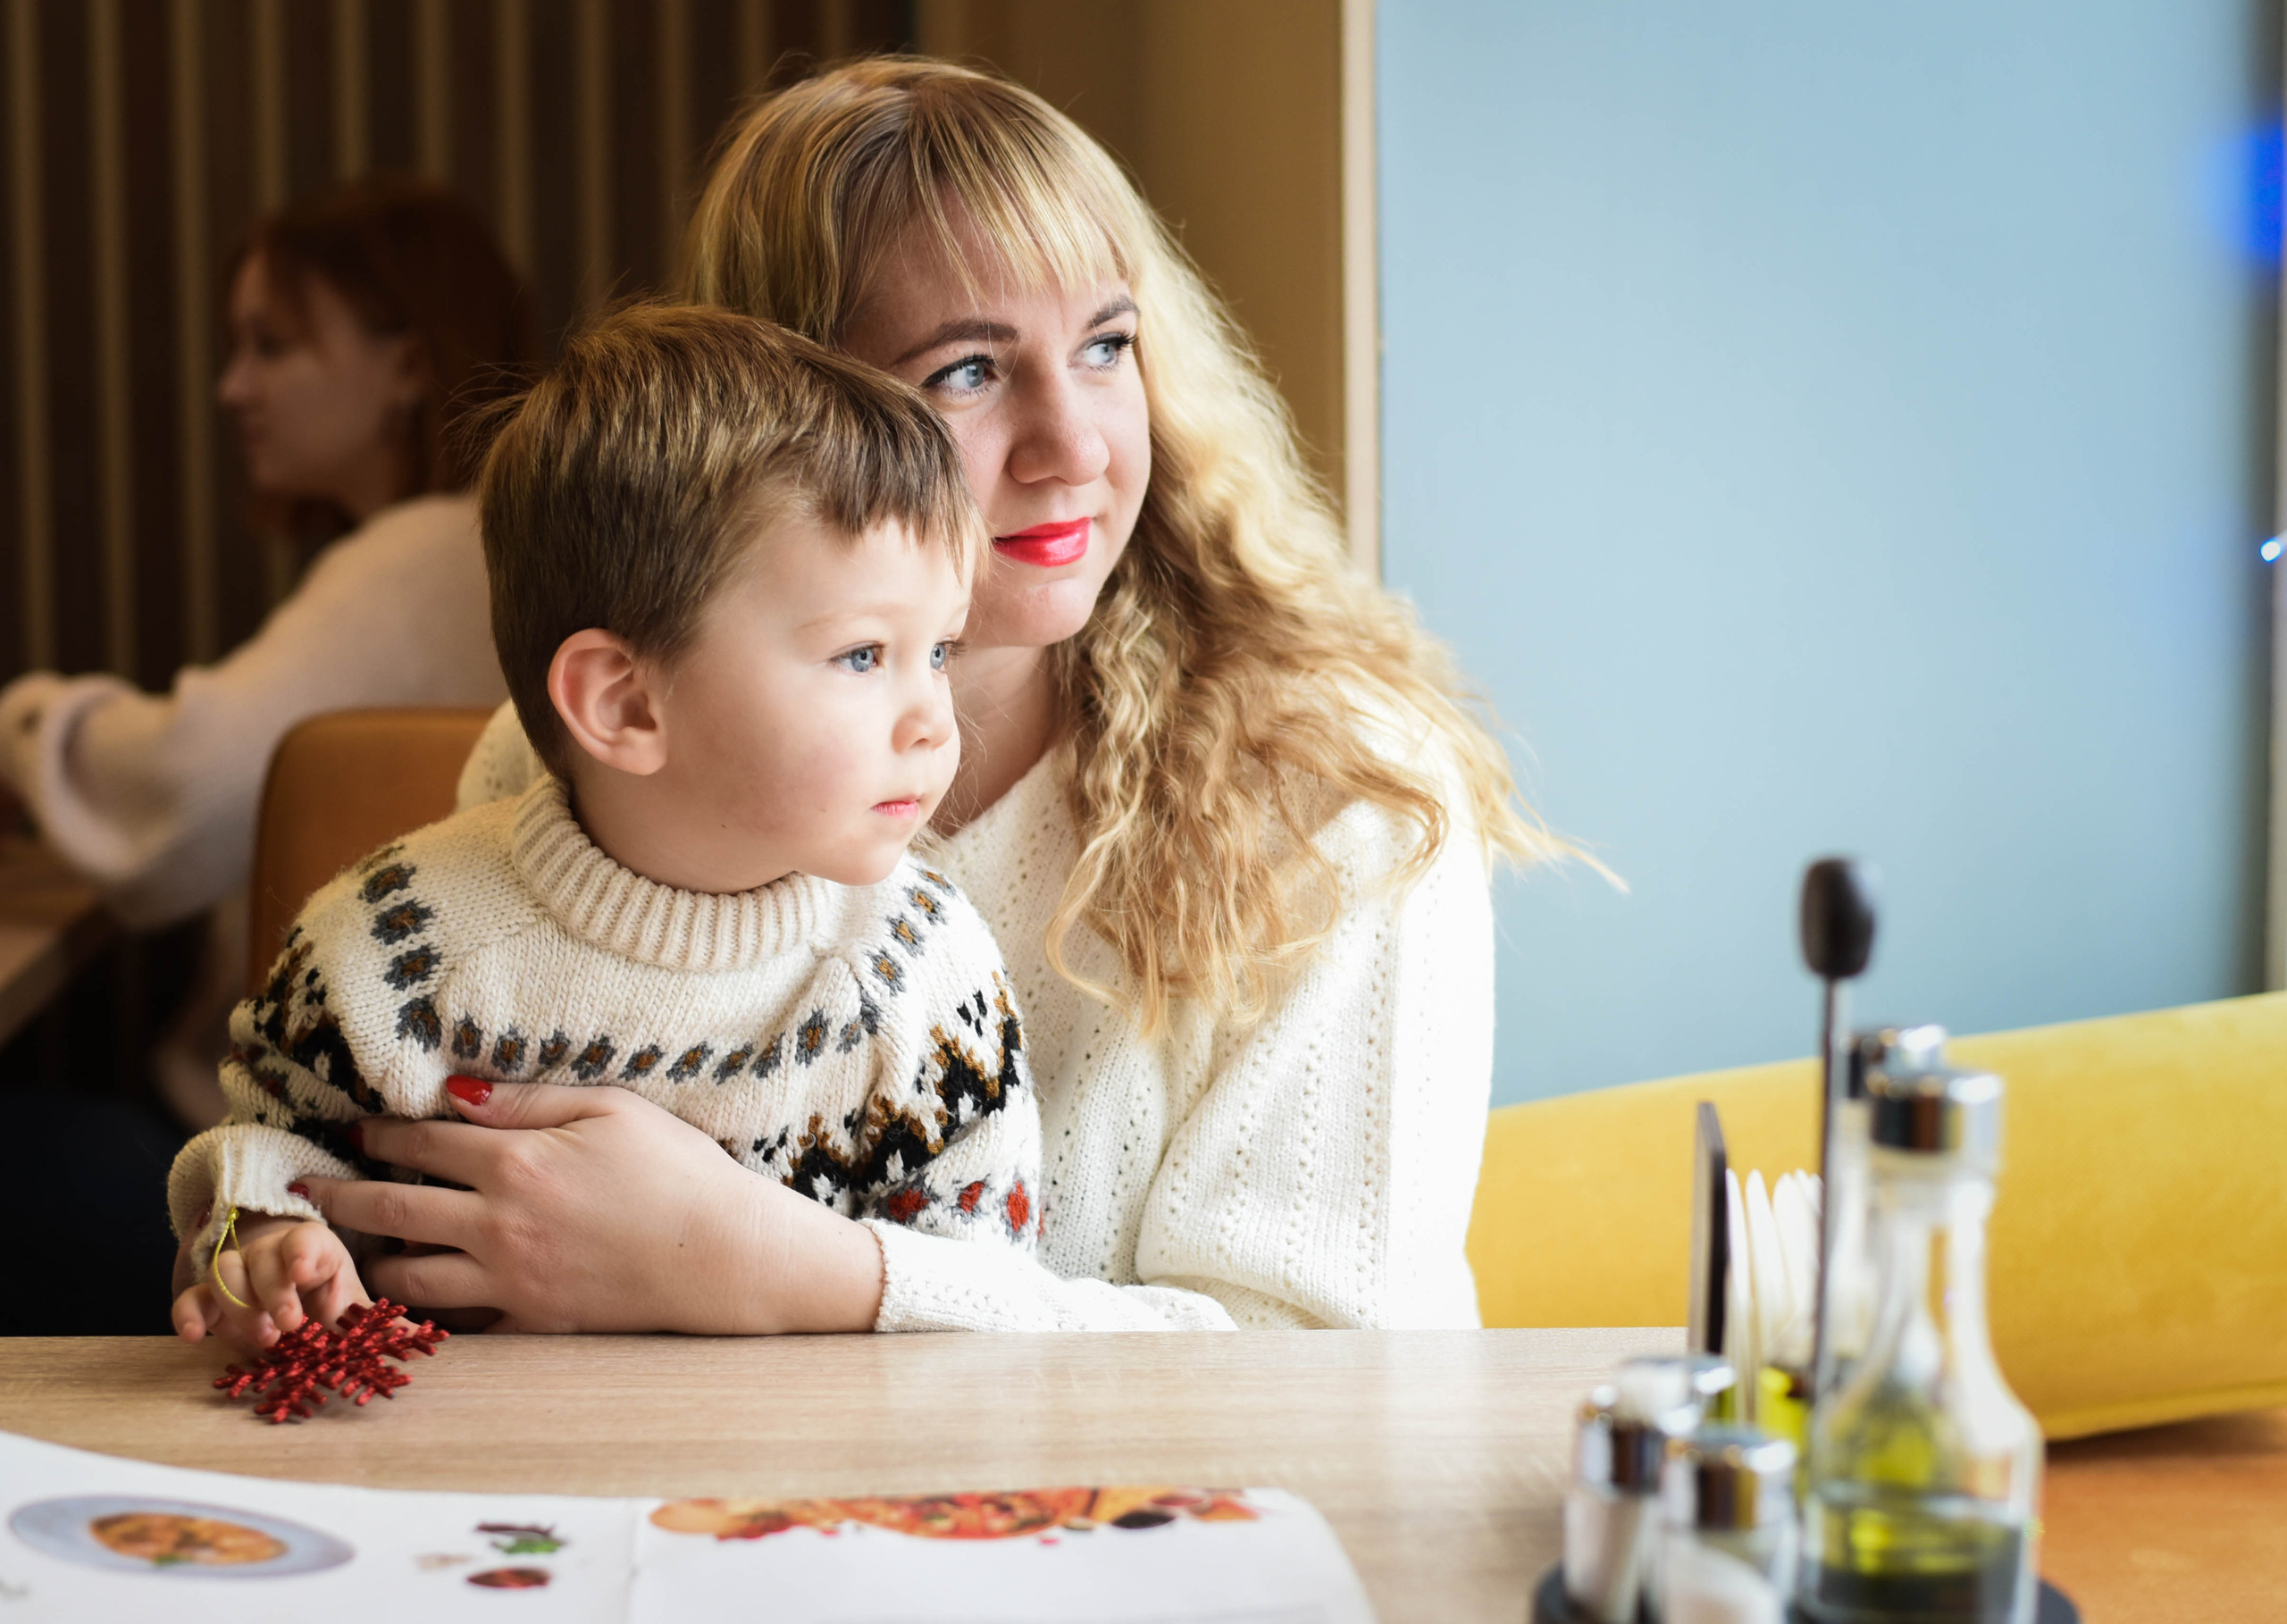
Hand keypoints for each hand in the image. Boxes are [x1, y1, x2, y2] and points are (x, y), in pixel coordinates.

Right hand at [171, 1212, 367, 1351]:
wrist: (286, 1287)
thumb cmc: (323, 1295)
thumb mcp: (352, 1307)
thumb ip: (379, 1324)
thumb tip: (424, 1341)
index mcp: (315, 1251)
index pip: (307, 1239)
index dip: (303, 1252)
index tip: (304, 1272)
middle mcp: (272, 1254)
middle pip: (264, 1258)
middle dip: (273, 1291)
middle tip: (288, 1326)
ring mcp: (237, 1272)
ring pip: (225, 1272)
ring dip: (239, 1305)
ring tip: (263, 1338)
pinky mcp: (208, 1297)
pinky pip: (191, 1297)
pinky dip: (189, 1314)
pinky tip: (195, 1336)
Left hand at [297, 1080, 885, 1334]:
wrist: (723, 1255)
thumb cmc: (678, 1170)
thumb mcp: (610, 1108)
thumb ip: (525, 1100)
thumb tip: (452, 1091)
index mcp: (515, 1162)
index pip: (420, 1142)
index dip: (376, 1131)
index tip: (348, 1126)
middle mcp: (497, 1224)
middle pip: (392, 1209)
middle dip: (338, 1195)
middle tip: (302, 1188)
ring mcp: (509, 1280)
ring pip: (406, 1277)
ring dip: (365, 1261)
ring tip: (342, 1252)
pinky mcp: (531, 1322)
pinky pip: (455, 1325)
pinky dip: (419, 1315)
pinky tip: (402, 1304)